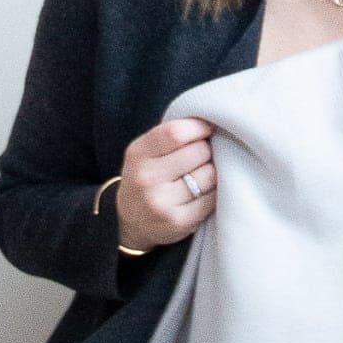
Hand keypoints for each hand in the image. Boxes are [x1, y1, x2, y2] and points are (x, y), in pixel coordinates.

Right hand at [115, 115, 217, 251]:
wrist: (128, 222)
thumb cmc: (146, 177)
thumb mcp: (145, 152)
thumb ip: (170, 136)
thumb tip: (212, 120)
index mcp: (138, 154)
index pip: (176, 133)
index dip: (199, 128)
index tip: (207, 129)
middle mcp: (147, 178)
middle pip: (199, 152)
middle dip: (207, 151)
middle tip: (202, 157)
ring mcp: (162, 203)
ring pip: (210, 175)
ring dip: (213, 172)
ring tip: (201, 176)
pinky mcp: (179, 222)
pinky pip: (213, 198)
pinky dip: (214, 193)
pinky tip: (202, 194)